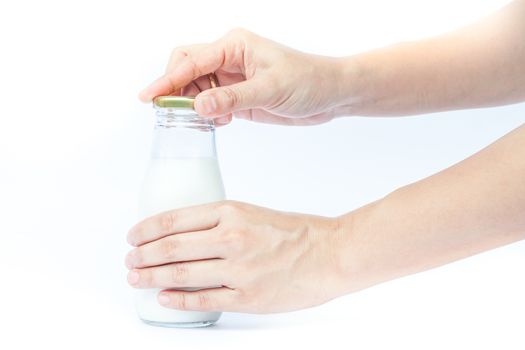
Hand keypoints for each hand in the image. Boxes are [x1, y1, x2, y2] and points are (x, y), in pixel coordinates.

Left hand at [125, 201, 344, 312]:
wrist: (330, 254)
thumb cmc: (295, 231)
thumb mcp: (253, 213)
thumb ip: (219, 222)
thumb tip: (183, 235)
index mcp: (231, 212)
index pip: (174, 220)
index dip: (146, 229)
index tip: (133, 236)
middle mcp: (231, 239)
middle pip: (171, 248)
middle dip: (142, 256)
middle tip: (129, 260)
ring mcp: (239, 270)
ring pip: (181, 274)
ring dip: (151, 277)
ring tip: (136, 279)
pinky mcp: (247, 297)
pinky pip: (203, 299)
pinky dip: (177, 299)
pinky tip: (163, 297)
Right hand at [139, 28, 344, 125]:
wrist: (330, 95)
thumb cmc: (307, 82)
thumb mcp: (270, 90)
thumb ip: (232, 98)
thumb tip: (197, 107)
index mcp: (235, 46)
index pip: (191, 60)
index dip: (167, 80)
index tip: (149, 98)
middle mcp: (229, 58)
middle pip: (186, 68)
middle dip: (176, 90)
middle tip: (174, 114)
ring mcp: (231, 77)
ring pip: (195, 87)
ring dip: (193, 104)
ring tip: (212, 119)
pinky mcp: (237, 94)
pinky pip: (209, 101)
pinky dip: (207, 113)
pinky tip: (221, 121)